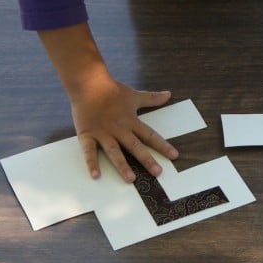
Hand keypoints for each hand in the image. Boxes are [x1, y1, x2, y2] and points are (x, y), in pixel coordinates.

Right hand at [38, 22, 177, 182]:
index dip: (163, 145)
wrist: (88, 83)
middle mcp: (119, 129)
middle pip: (135, 146)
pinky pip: (89, 151)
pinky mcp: (87, 134)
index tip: (174, 156)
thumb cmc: (112, 90)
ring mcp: (103, 133)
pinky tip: (96, 176)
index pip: (150, 135)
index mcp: (131, 121)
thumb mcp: (134, 95)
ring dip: (122, 165)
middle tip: (158, 173)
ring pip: (114, 151)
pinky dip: (91, 163)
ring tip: (131, 179)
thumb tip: (169, 94)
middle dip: (147, 160)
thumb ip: (152, 98)